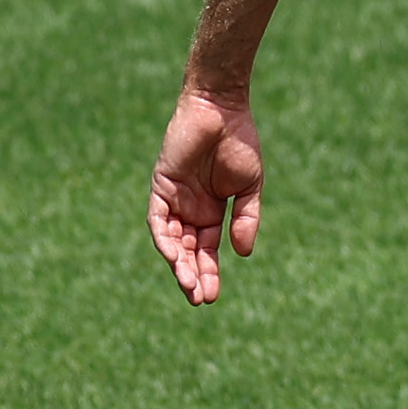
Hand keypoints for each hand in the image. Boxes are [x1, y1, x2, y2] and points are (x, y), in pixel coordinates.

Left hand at [149, 84, 264, 303]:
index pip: (207, 250)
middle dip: (193, 275)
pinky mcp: (161, 186)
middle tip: (200, 299)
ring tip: (189, 285)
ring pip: (171, 241)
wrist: (222, 109)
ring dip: (179, 263)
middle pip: (188, 251)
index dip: (209, 273)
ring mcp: (173, 199)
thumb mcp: (249, 187)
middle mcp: (189, 209)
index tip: (212, 297)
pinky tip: (176, 257)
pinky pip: (158, 220)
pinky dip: (165, 239)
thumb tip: (243, 254)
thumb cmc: (240, 143)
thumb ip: (245, 219)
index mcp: (212, 211)